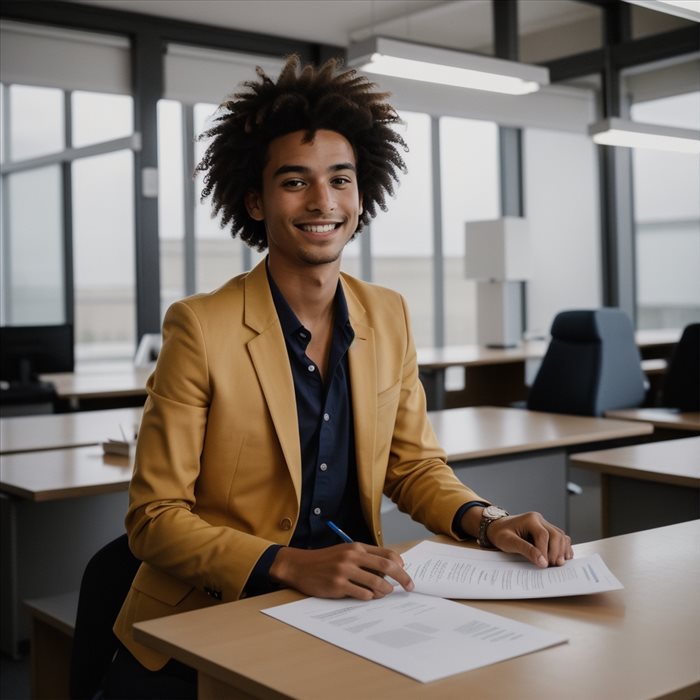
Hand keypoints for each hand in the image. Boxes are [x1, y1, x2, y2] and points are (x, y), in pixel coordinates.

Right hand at [269, 543, 414, 599]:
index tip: (405, 573)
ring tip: (385, 593)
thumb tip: (389, 570)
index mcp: (356, 547)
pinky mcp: (337, 586)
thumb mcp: (345, 552)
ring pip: (376, 583)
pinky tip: (368, 596)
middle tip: (410, 587)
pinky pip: (362, 594)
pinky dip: (369, 597)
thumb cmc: (325, 560)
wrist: (300, 566)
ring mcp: (344, 571)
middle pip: (386, 567)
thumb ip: (365, 558)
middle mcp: (352, 556)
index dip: (400, 564)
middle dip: (402, 578)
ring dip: (385, 591)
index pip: (386, 554)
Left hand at [485, 511, 572, 567]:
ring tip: (558, 564)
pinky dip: (564, 548)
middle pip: (556, 535)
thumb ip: (525, 550)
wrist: (498, 528)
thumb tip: (542, 562)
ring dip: (562, 550)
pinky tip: (563, 558)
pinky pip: (561, 538)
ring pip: (561, 536)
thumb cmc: (501, 534)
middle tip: (552, 566)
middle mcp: (540, 520)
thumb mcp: (508, 542)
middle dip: (556, 552)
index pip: (543, 535)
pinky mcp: (548, 531)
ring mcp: (545, 524)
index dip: (545, 551)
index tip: (544, 565)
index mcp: (530, 519)